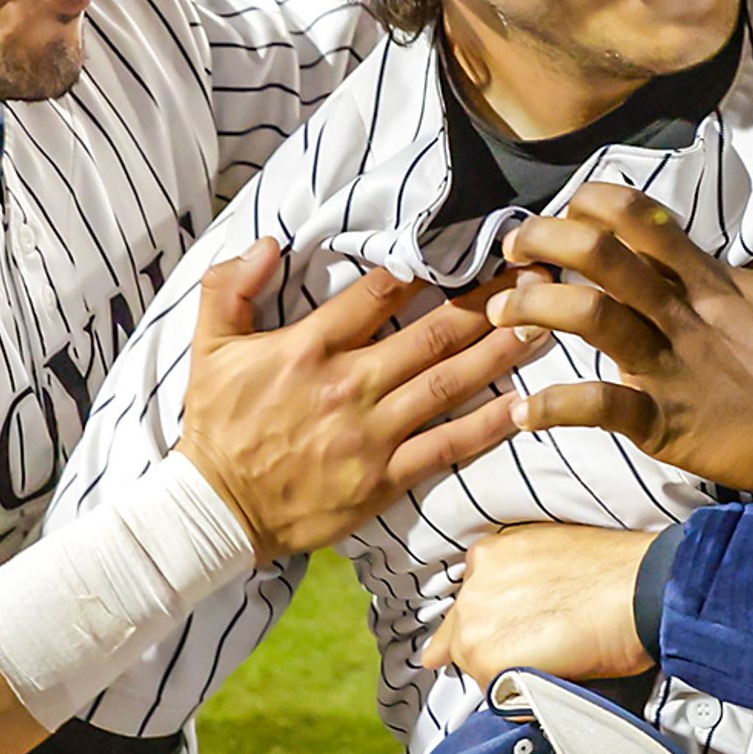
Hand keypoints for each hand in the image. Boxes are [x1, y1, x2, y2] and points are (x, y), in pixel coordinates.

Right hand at [182, 242, 537, 556]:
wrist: (216, 511)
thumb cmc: (217, 425)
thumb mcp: (208, 347)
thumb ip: (231, 286)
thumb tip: (269, 242)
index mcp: (309, 348)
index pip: (377, 292)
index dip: (426, 265)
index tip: (468, 244)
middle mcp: (347, 386)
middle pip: (431, 334)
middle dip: (487, 302)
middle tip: (533, 275)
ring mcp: (369, 435)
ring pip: (448, 384)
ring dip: (500, 352)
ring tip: (544, 322)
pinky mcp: (383, 479)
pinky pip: (446, 448)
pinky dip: (488, 428)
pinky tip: (527, 405)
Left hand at [423, 523, 655, 687]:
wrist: (641, 590)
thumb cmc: (615, 572)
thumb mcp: (553, 554)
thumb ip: (521, 579)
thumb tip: (516, 609)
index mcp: (488, 554)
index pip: (470, 602)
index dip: (493, 623)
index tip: (511, 634)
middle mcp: (473, 584)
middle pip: (466, 634)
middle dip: (495, 647)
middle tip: (540, 649)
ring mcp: (474, 622)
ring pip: (476, 665)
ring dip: (506, 671)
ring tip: (553, 661)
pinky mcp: (486, 658)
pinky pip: (493, 692)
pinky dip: (517, 696)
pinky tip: (552, 675)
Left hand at [487, 185, 752, 502]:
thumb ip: (741, 286)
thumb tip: (719, 272)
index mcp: (716, 283)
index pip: (645, 221)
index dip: (595, 204)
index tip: (570, 208)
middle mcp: (688, 314)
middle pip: (606, 254)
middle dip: (548, 239)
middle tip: (514, 244)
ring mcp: (675, 367)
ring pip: (595, 316)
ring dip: (538, 306)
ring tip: (502, 313)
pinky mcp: (670, 422)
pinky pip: (603, 407)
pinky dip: (555, 408)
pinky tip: (522, 412)